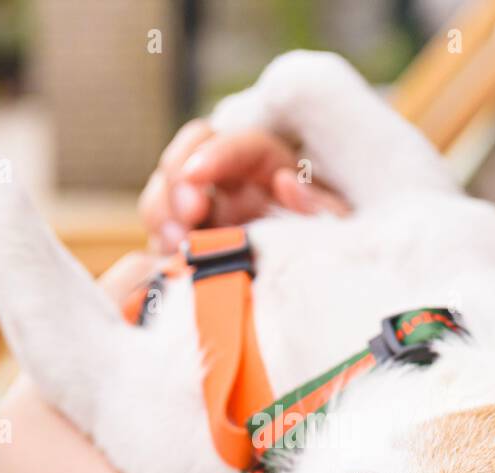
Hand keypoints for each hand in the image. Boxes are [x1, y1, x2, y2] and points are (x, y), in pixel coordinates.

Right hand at [139, 118, 349, 251]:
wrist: (314, 307)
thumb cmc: (333, 261)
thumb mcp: (337, 236)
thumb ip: (319, 210)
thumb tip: (285, 181)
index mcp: (272, 170)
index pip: (241, 144)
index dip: (217, 152)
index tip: (197, 174)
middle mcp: (233, 184)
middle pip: (190, 153)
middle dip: (179, 177)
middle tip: (189, 213)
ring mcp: (205, 214)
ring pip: (165, 191)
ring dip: (162, 210)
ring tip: (176, 242)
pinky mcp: (186, 247)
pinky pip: (159, 235)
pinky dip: (157, 244)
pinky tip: (169, 262)